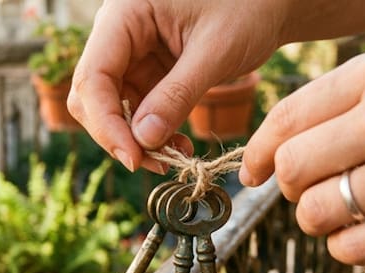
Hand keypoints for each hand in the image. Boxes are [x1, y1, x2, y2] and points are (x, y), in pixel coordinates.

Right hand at [68, 0, 284, 171]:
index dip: (106, 123)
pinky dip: (151, 133)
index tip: (134, 158)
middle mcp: (118, 33)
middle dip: (117, 135)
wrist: (271, 5)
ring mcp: (130, 54)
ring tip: (172, 157)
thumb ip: (177, 95)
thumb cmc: (249, 8)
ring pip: (111, 109)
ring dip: (136, 140)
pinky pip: (136, 110)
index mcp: (125, 14)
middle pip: (93, 95)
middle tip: (151, 163)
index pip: (94, 76)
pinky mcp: (146, 72)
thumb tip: (143, 141)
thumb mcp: (215, 52)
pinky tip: (177, 145)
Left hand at [241, 44, 364, 263]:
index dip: (258, 151)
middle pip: (294, 166)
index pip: (288, 116)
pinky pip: (350, 249)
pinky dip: (347, 248)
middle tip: (312, 192)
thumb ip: (341, 106)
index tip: (252, 171)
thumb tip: (269, 153)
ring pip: (316, 212)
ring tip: (346, 213)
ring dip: (319, 221)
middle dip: (292, 188)